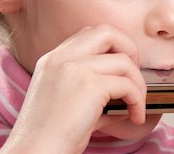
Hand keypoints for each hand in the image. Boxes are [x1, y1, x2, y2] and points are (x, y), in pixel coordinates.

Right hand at [0, 25, 146, 153]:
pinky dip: (138, 100)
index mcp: (54, 58)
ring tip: (137, 104)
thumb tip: (128, 89)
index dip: (114, 46)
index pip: (90, 33)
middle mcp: (62, 57)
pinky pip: (128, 85)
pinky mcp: (89, 85)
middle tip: (134, 77)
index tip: (122, 69)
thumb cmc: (52, 135)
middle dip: (131, 50)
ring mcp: (75, 68)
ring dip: (138, 84)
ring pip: (124, 61)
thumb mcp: (69, 99)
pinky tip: (135, 116)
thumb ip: (94, 86)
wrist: (35, 153)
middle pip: (108, 32)